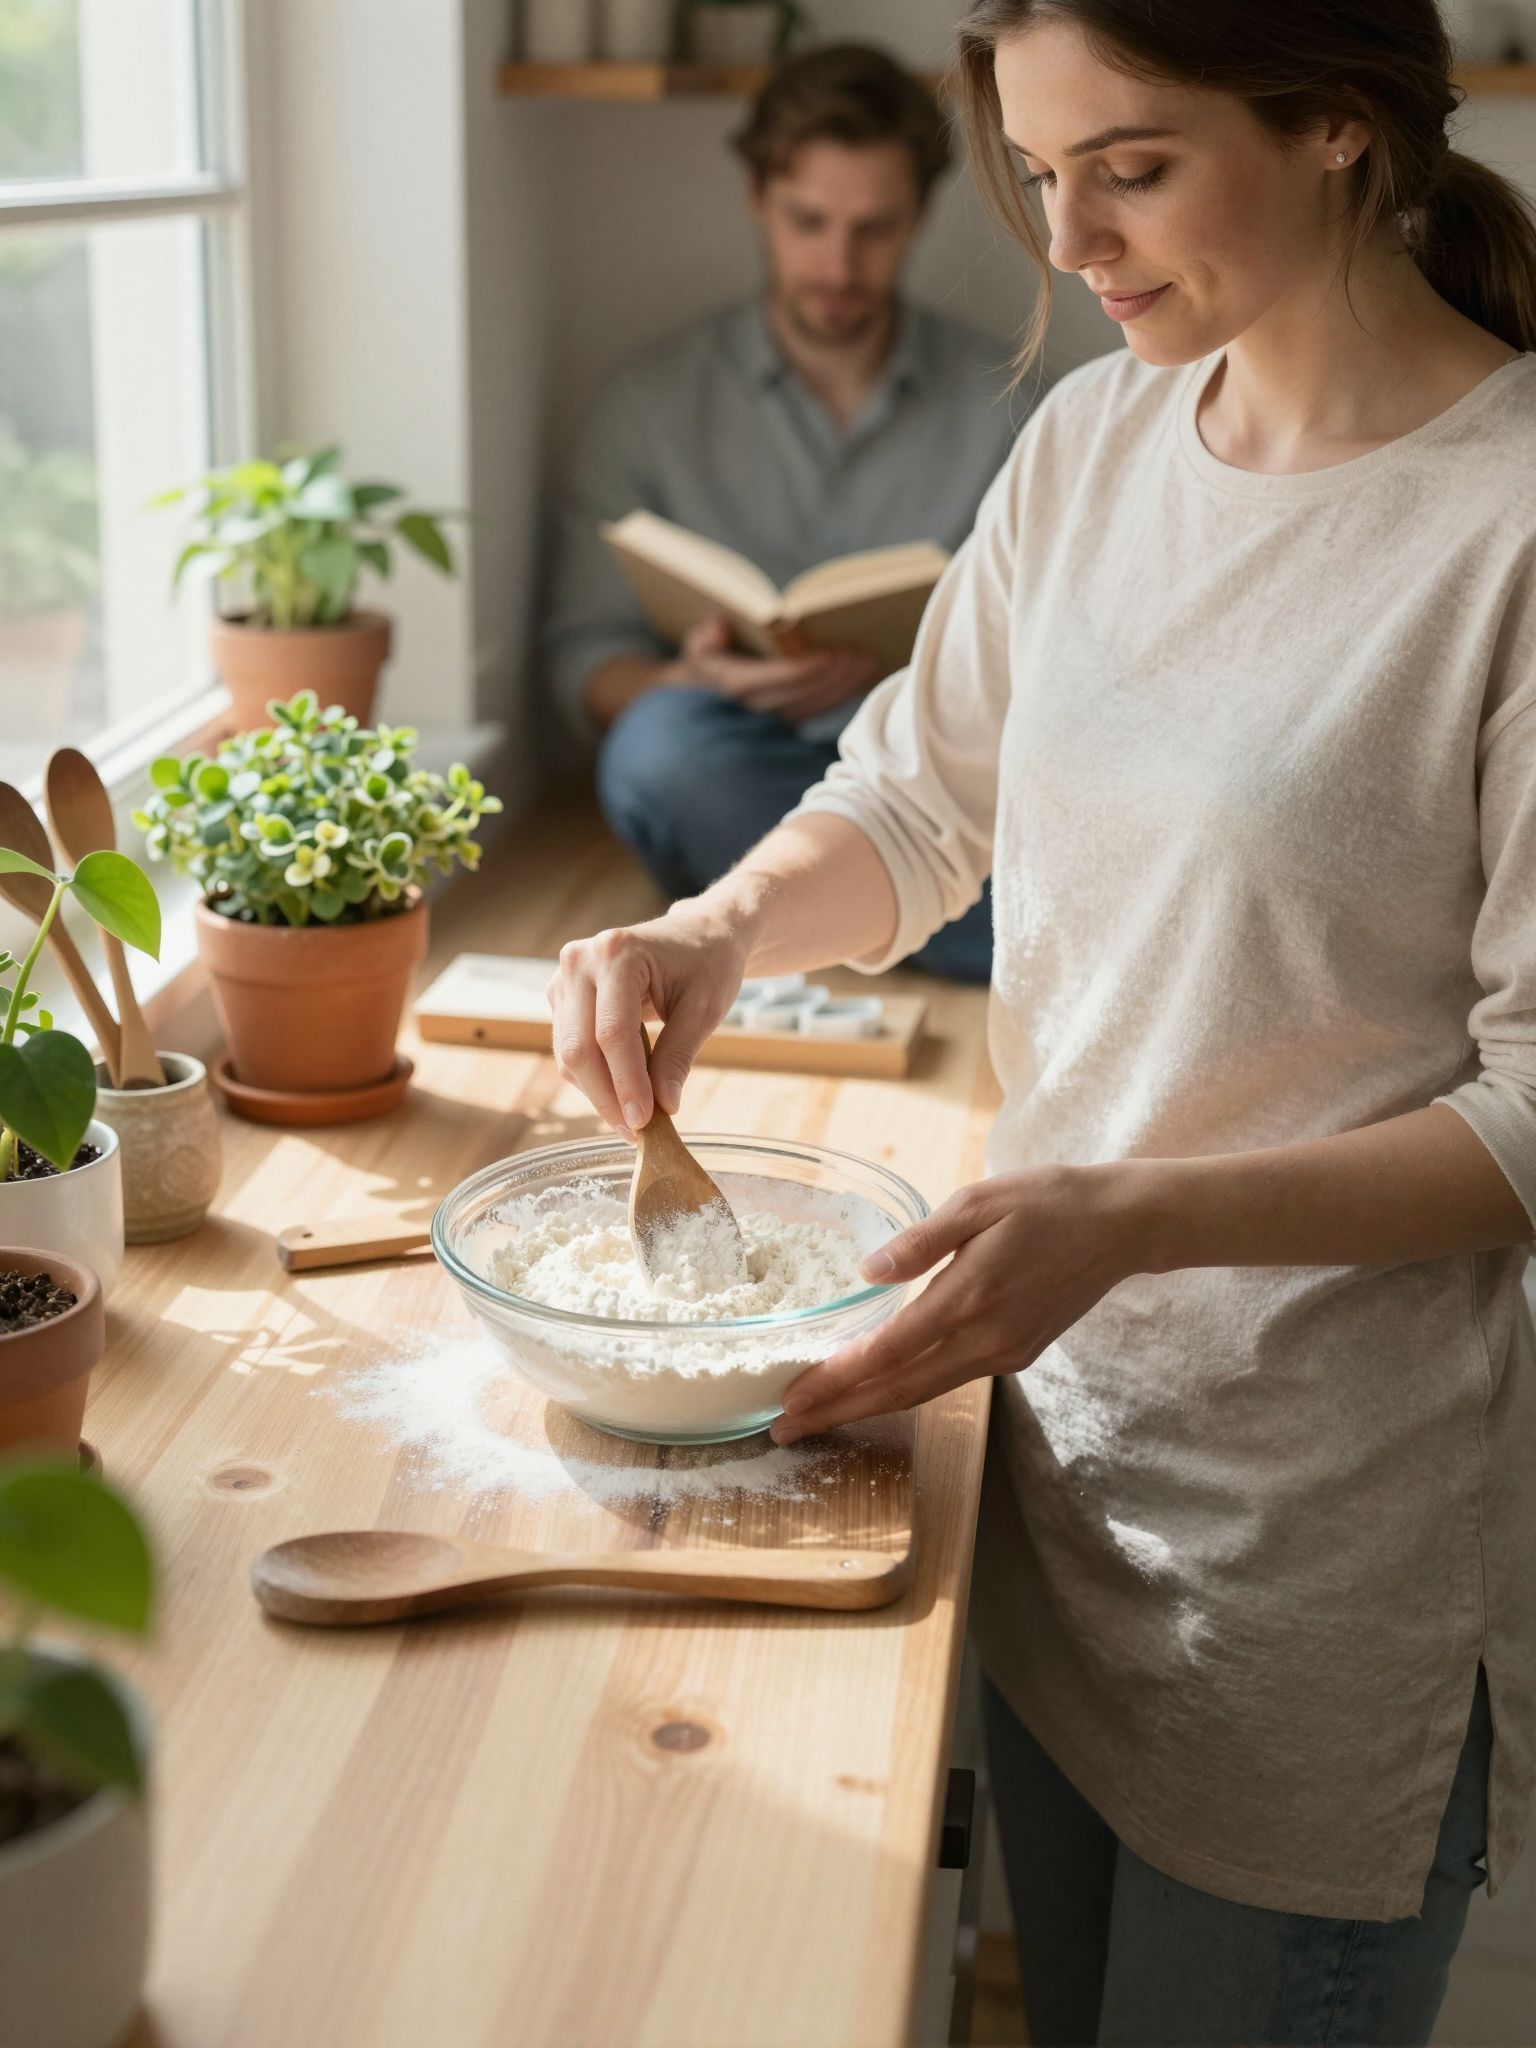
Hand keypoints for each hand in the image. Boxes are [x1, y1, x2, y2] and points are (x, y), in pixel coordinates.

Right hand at [547, 905, 748, 1133]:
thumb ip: (679, 1056)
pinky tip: (623, 1094)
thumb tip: (663, 1108)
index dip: (626, 1083)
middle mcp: (580, 961)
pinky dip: (594, 1078)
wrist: (698, 934)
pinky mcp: (562, 996)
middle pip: (580, 1047)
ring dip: (599, 1093)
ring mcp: (565, 977)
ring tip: (634, 1120)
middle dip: (607, 1097)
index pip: (612, 1032)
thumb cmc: (707, 964)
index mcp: (617, 952)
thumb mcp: (704, 1009)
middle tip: (637, 1132)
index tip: (644, 1123)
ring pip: (569, 1054)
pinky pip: (570, 1049)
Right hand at [680, 614, 881, 720]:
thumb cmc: (706, 658)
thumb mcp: (697, 644)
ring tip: (868, 662)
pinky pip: (820, 708)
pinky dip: (842, 694)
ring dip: (844, 685)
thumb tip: (719, 627)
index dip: (809, 667)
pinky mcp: (789, 718)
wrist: (701, 696)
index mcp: (736, 683)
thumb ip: (706, 636)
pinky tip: (862, 677)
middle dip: (835, 674)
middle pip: (806, 692)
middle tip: (861, 653)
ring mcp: (775, 717)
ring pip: (817, 704)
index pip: (780, 678)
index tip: (833, 652)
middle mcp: (758, 706)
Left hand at [769, 1166, 1146, 1442]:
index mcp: (969, 1297)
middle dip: (838, 1411)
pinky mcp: (1016, 1355)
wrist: (1121, 1227)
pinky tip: (880, 1387)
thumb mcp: (979, 1201)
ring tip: (820, 1416)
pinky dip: (907, 1389)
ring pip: (924, 1392)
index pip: (889, 1351)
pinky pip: (950, 1379)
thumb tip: (868, 1272)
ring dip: (868, 1406)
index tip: (792, 1396)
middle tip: (785, 1428)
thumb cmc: (1047, 1201)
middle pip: (899, 1389)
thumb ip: (920, 1241)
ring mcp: (1003, 1353)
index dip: (837, 1378)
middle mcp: (985, 1339)